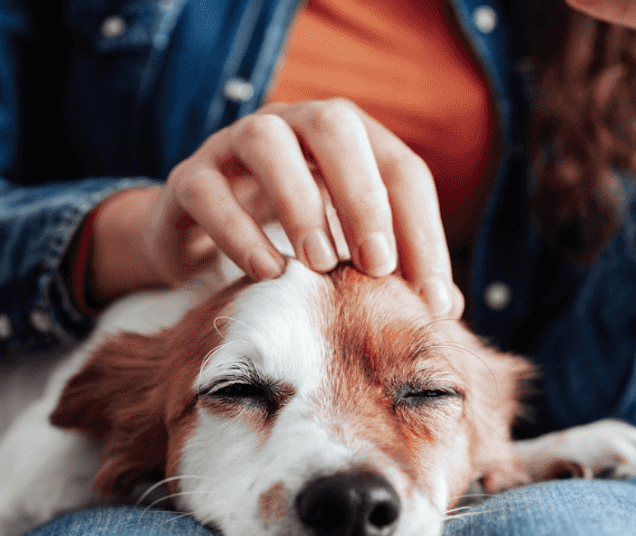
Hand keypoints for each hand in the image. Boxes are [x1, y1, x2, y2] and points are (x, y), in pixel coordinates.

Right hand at [115, 99, 461, 316]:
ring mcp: (234, 144)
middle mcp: (294, 125)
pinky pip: (208, 190)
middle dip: (363, 196)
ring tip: (320, 263)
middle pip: (336, 128)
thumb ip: (393, 272)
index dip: (423, 231)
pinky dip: (238, 230)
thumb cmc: (290, 244)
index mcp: (348, 140)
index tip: (431, 299)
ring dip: (300, 200)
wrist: (198, 242)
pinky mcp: (188, 178)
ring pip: (267, 140)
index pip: (401, 169)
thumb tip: (447, 309)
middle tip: (377, 265)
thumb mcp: (346, 253)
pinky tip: (268, 273)